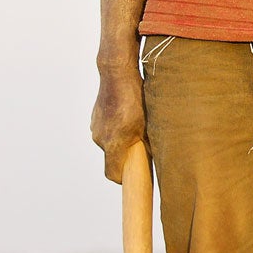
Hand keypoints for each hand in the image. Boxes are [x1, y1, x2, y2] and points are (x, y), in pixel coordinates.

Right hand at [92, 64, 146, 183]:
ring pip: (110, 142)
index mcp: (113, 143)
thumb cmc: (135, 98)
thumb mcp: (147, 123)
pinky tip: (126, 115)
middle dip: (126, 155)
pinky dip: (115, 128)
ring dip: (120, 140)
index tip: (133, 175)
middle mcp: (100, 138)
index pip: (112, 174)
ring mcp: (95, 127)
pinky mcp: (94, 118)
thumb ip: (149, 144)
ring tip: (134, 125)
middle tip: (140, 145)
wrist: (116, 73)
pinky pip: (106, 130)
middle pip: (113, 157)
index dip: (123, 178)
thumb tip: (158, 158)